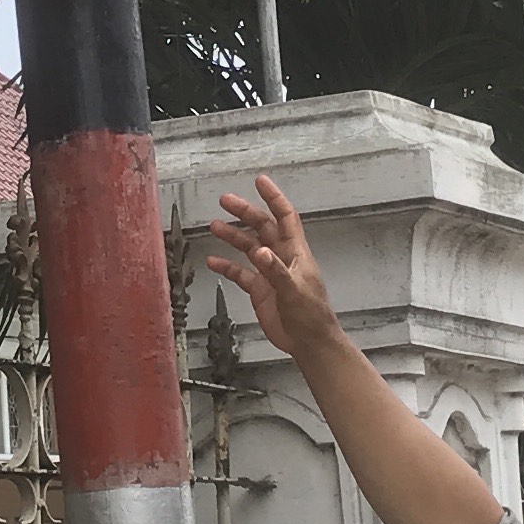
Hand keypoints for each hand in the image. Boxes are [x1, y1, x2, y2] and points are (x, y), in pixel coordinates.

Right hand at [203, 175, 341, 361]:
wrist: (308, 342)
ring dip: (233, 236)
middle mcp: (282, 257)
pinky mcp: (260, 289)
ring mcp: (269, 272)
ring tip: (213, 226)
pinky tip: (212, 261)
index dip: (273, 198)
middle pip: (263, 227)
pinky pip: (240, 273)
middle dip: (245, 212)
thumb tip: (260, 251)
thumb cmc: (310, 315)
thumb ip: (276, 271)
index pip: (285, 217)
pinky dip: (226, 266)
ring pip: (249, 247)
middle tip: (224, 200)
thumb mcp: (294, 291)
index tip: (259, 181)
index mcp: (296, 252)